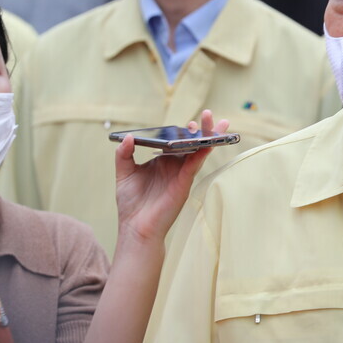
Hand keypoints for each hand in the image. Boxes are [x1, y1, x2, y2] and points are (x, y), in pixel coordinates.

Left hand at [114, 111, 228, 245]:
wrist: (135, 227)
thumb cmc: (131, 204)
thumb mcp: (124, 173)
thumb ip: (124, 154)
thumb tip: (128, 137)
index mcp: (163, 162)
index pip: (177, 142)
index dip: (184, 130)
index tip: (190, 120)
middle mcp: (175, 167)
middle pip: (192, 144)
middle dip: (204, 130)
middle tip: (210, 115)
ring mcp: (181, 175)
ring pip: (198, 152)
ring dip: (208, 138)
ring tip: (218, 122)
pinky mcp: (183, 184)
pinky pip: (194, 166)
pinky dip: (201, 154)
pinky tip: (205, 144)